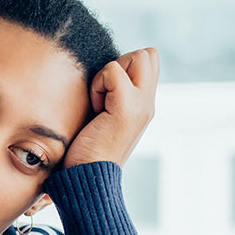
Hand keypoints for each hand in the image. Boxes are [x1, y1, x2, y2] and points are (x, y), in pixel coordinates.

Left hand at [63, 47, 159, 168]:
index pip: (149, 62)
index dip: (125, 68)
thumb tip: (99, 79)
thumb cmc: (85, 155)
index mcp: (143, 106)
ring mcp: (141, 105)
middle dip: (122, 64)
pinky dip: (98, 85)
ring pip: (137, 56)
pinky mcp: (127, 107)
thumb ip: (109, 99)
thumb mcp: (102, 122)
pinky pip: (113, 70)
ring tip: (99, 104)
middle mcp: (148, 104)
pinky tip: (94, 110)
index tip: (105, 97)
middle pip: (148, 54)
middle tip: (104, 95)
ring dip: (110, 74)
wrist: (88, 180)